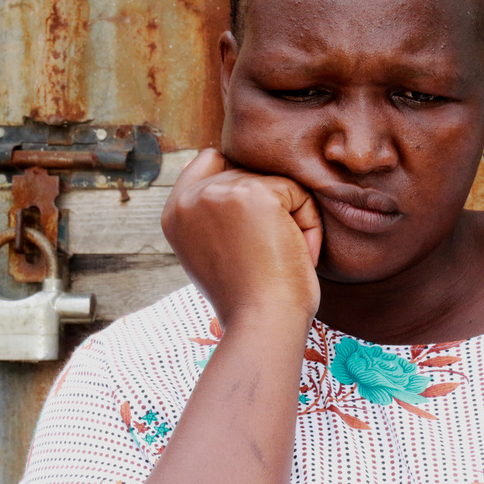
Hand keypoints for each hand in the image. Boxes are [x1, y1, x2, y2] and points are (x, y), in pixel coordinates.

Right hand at [161, 148, 322, 327]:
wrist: (262, 324)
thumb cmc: (247, 297)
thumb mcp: (210, 249)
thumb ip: (209, 211)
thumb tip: (211, 159)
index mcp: (174, 213)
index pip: (209, 160)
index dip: (240, 183)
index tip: (250, 225)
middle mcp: (190, 198)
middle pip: (249, 173)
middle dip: (269, 210)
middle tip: (267, 257)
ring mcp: (219, 193)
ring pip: (275, 183)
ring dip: (290, 218)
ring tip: (279, 257)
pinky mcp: (254, 194)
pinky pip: (298, 192)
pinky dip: (308, 223)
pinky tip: (295, 253)